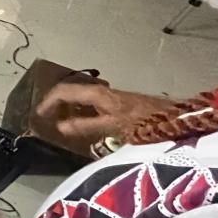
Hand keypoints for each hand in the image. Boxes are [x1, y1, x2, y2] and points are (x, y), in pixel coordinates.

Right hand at [35, 83, 170, 143]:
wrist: (180, 118)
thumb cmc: (147, 122)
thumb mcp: (113, 126)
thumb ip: (86, 126)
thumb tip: (59, 127)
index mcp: (97, 94)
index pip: (63, 92)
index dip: (48, 102)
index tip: (37, 116)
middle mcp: (102, 91)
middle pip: (70, 92)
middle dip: (55, 104)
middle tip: (45, 119)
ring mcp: (111, 96)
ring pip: (81, 97)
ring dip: (68, 107)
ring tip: (60, 123)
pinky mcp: (120, 103)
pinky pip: (91, 103)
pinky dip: (81, 111)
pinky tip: (84, 125)